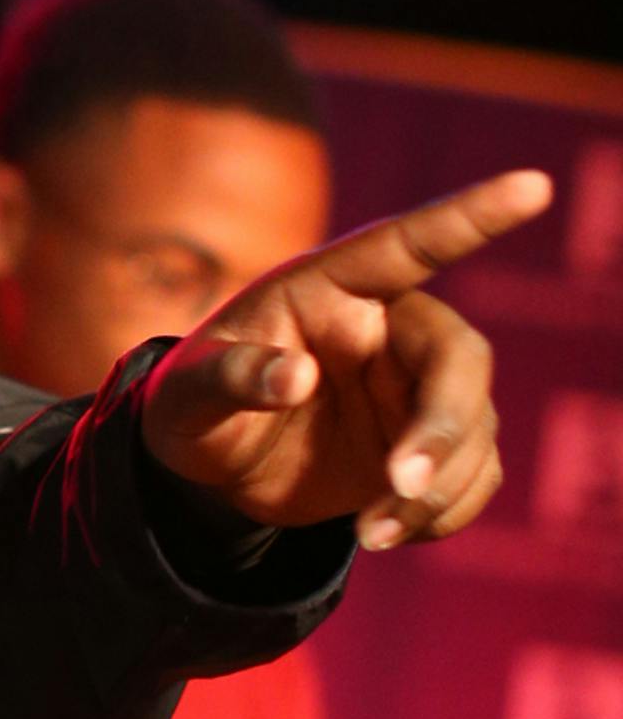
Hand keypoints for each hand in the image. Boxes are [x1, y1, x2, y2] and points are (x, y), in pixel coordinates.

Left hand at [139, 169, 549, 548]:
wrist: (211, 470)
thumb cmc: (192, 407)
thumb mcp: (185, 396)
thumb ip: (230, 378)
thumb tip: (295, 377)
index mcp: (332, 290)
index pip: (409, 245)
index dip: (470, 216)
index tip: (532, 186)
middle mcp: (386, 329)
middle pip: (459, 357)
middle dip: (443, 425)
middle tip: (400, 486)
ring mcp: (412, 387)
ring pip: (474, 425)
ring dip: (438, 487)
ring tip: (372, 532)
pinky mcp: (424, 443)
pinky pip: (473, 473)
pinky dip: (446, 512)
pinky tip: (389, 532)